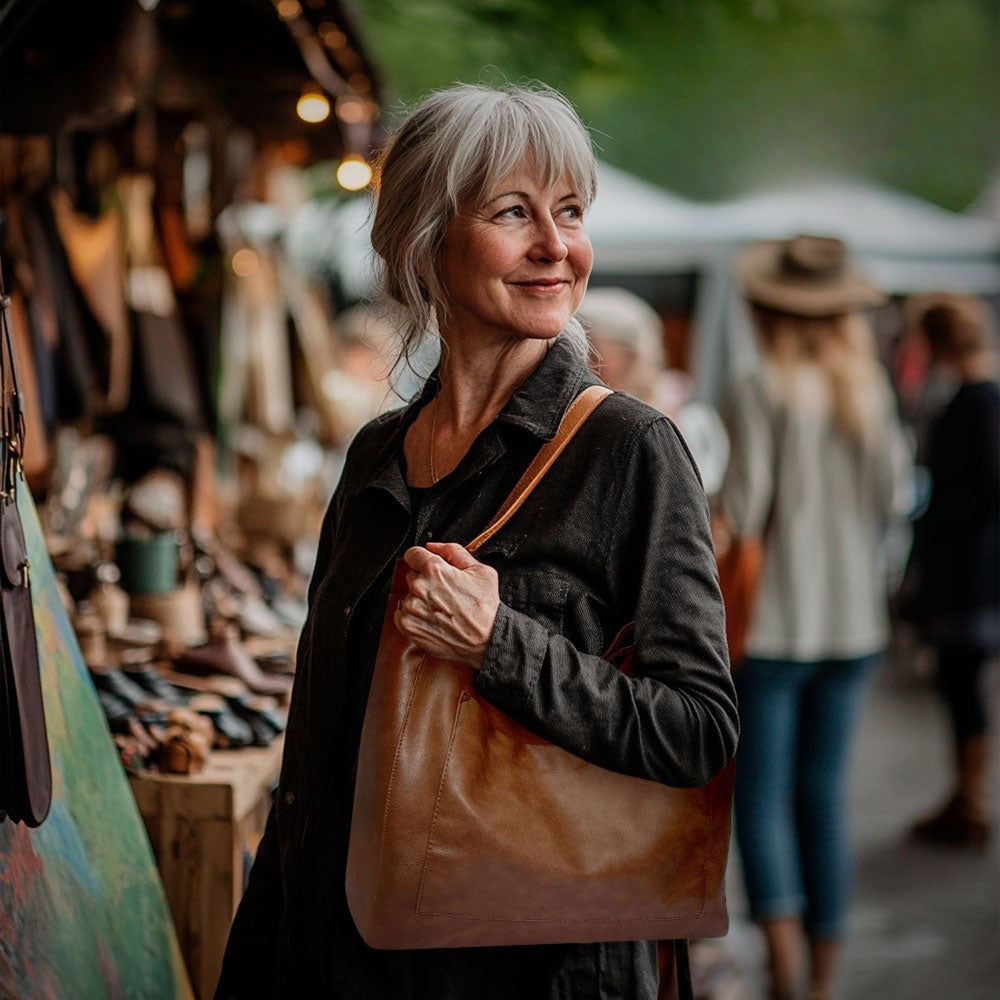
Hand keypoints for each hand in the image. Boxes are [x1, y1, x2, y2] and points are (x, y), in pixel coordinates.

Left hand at [393, 542, 499, 668]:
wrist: (486, 640)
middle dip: (424, 580)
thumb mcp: (480, 571)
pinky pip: (402, 613)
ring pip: (408, 595)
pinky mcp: (408, 625)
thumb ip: (453, 551)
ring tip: (440, 609)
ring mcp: (411, 607)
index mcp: (435, 570)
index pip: (412, 554)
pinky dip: (414, 616)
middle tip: (443, 592)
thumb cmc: (485, 607)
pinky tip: (432, 619)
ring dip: (419, 599)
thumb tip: (433, 546)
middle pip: (411, 575)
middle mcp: (419, 587)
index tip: (428, 567)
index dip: (422, 559)